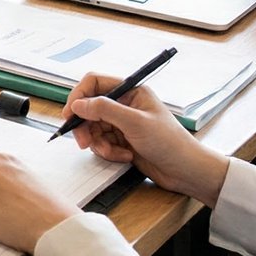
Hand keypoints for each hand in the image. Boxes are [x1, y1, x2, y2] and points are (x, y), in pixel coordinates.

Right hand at [61, 73, 229, 206]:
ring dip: (99, 143)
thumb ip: (104, 110)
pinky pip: (102, 142)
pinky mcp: (122, 140)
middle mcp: (125, 104)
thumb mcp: (135, 123)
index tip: (70, 115)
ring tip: (113, 152)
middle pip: (90, 108)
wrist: (186, 171)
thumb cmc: (170, 143)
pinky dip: (108, 151)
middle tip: (84, 143)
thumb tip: (78, 104)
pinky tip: (124, 156)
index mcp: (131, 91)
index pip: (94, 84)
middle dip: (86, 126)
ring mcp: (123, 123)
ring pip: (93, 128)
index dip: (78, 97)